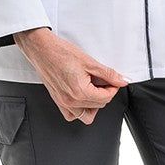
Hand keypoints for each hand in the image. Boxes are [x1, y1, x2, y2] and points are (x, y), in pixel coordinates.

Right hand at [14, 28, 129, 124]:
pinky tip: (82, 95)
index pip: (105, 98)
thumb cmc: (61, 52)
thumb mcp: (89, 61)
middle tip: (105, 80)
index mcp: (80, 92)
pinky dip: (80, 109)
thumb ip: (108, 73)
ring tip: (94, 89)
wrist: (42, 49)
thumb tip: (122, 80)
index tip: (114, 80)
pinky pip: (72, 115)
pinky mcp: (58, 101)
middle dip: (105, 93)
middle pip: (98, 105)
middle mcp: (70, 101)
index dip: (113, 87)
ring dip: (94, 104)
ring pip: (86, 115)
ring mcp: (63, 103)